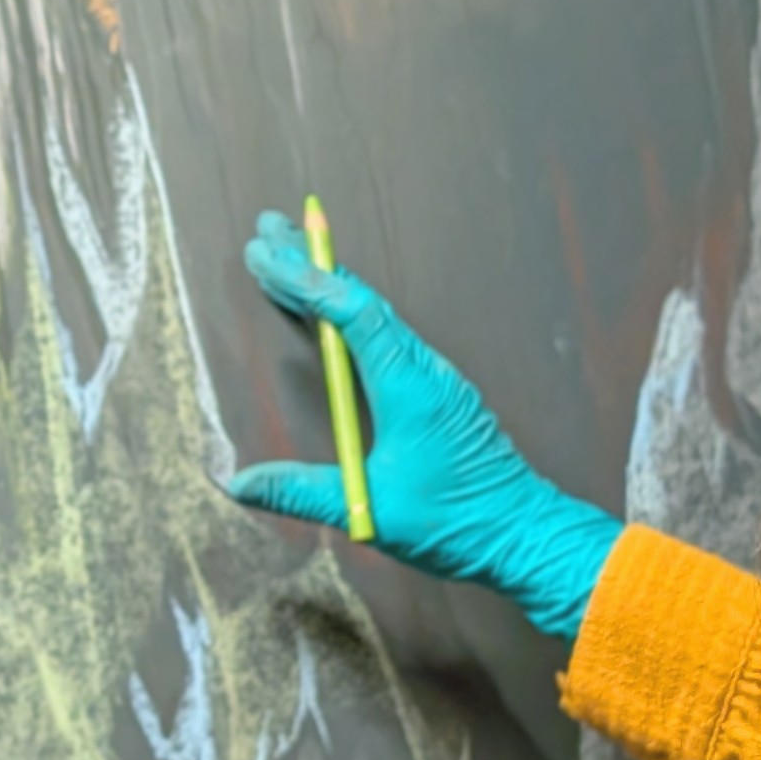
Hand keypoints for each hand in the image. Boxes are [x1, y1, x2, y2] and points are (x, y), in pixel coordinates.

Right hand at [227, 211, 623, 638]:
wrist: (523, 533)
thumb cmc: (454, 522)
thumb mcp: (368, 510)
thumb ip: (302, 492)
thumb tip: (237, 482)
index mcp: (409, 385)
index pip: (353, 314)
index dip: (305, 281)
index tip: (262, 255)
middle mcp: (424, 369)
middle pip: (361, 300)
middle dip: (311, 262)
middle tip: (267, 226)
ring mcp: (434, 377)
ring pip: (375, 313)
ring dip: (330, 283)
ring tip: (288, 254)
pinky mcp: (437, 391)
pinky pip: (386, 334)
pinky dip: (350, 311)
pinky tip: (331, 312)